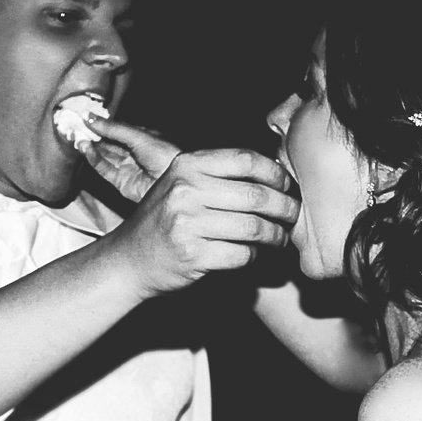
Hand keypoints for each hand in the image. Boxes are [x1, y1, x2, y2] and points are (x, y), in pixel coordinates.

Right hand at [87, 118, 297, 295]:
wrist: (128, 259)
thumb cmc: (163, 221)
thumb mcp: (181, 184)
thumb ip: (218, 174)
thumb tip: (276, 172)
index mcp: (186, 165)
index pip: (246, 160)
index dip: (276, 173)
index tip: (286, 186)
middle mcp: (185, 190)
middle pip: (256, 195)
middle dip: (285, 208)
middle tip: (293, 216)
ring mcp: (187, 223)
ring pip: (254, 227)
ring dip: (275, 236)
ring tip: (279, 238)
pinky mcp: (192, 255)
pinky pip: (242, 254)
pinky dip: (255, 257)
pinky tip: (256, 255)